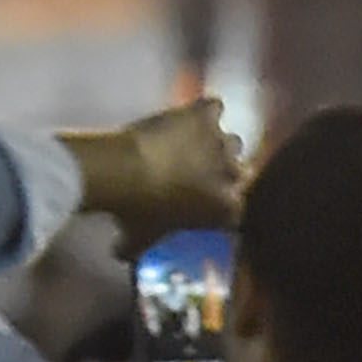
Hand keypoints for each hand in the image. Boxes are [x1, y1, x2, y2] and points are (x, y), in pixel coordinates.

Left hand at [69, 96, 241, 242]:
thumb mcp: (138, 237)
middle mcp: (233, 174)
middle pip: (241, 171)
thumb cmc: (134, 211)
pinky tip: (191, 114)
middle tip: (202, 172)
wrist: (122, 171)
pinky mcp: (204, 115)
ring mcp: (220, 142)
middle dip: (225, 173)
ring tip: (196, 143)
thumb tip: (120, 254)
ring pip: (232, 140)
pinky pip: (214, 107)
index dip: (223, 207)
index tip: (208, 205)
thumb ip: (136, 247)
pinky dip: (204, 110)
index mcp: (226, 209)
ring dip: (216, 143)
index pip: (237, 210)